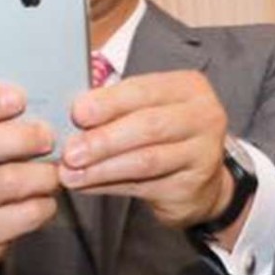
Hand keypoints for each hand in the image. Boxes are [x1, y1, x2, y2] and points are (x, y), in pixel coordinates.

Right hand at [0, 85, 59, 274]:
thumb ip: (1, 115)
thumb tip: (47, 92)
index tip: (20, 97)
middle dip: (21, 137)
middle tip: (49, 136)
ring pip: (6, 182)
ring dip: (41, 173)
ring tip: (56, 169)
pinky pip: (22, 215)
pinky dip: (44, 203)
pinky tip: (47, 196)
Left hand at [58, 70, 233, 229]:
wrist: (200, 179)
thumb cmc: (164, 135)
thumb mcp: (146, 110)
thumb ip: (116, 109)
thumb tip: (74, 118)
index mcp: (187, 87)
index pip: (143, 91)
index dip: (108, 102)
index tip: (77, 113)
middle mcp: (202, 117)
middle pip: (148, 126)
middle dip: (103, 139)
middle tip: (71, 151)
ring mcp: (203, 153)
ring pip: (146, 160)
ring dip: (102, 168)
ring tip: (72, 173)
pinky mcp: (193, 187)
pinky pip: (144, 186)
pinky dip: (109, 186)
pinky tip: (88, 184)